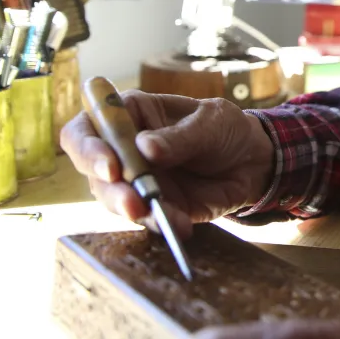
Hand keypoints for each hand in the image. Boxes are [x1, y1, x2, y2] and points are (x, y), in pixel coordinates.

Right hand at [61, 91, 275, 233]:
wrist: (252, 161)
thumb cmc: (224, 129)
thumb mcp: (210, 122)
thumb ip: (180, 137)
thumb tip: (145, 148)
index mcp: (130, 114)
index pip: (87, 128)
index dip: (88, 147)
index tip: (109, 166)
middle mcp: (123, 148)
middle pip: (93, 169)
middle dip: (108, 188)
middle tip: (131, 202)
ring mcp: (135, 180)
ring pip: (113, 198)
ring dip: (131, 209)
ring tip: (156, 214)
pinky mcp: (152, 206)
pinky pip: (146, 218)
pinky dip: (160, 223)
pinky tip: (180, 224)